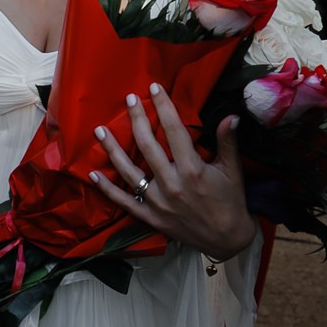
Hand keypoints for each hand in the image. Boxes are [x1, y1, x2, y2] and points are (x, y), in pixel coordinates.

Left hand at [87, 85, 256, 261]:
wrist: (227, 239)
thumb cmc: (231, 201)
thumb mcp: (233, 170)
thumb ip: (228, 142)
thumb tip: (232, 115)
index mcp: (193, 169)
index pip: (174, 130)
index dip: (163, 106)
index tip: (154, 88)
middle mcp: (172, 183)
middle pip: (147, 145)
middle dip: (137, 119)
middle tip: (128, 99)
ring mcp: (158, 201)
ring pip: (130, 171)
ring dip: (113, 150)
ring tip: (99, 131)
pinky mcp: (150, 217)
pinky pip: (124, 201)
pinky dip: (108, 189)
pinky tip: (94, 174)